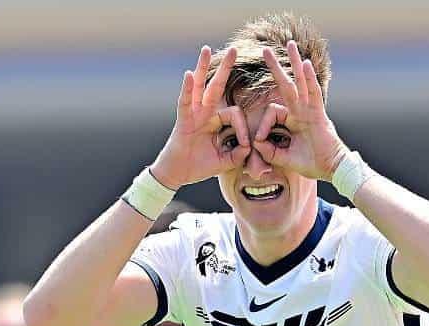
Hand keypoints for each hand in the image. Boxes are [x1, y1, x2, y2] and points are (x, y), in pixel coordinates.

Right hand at [150, 46, 250, 189]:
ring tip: (206, 48)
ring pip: (199, 86)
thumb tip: (249, 148)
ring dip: (202, 67)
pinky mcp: (183, 120)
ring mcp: (193, 114)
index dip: (242, 130)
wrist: (178, 175)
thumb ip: (239, 155)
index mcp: (216, 120)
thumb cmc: (200, 166)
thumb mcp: (225, 161)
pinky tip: (188, 74)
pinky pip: (184, 102)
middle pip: (216, 85)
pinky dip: (186, 89)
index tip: (245, 146)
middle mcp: (205, 113)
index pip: (235, 114)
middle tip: (235, 48)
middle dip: (225, 68)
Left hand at [254, 41, 348, 181]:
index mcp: (292, 120)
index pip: (272, 112)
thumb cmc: (311, 164)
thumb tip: (255, 143)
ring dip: (294, 62)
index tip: (258, 142)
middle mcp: (301, 111)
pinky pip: (314, 93)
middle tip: (265, 50)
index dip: (262, 126)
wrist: (331, 169)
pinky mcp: (319, 114)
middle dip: (276, 67)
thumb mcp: (284, 158)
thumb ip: (269, 151)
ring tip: (290, 44)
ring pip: (301, 81)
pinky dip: (310, 79)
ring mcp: (311, 110)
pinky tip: (305, 63)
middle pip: (287, 84)